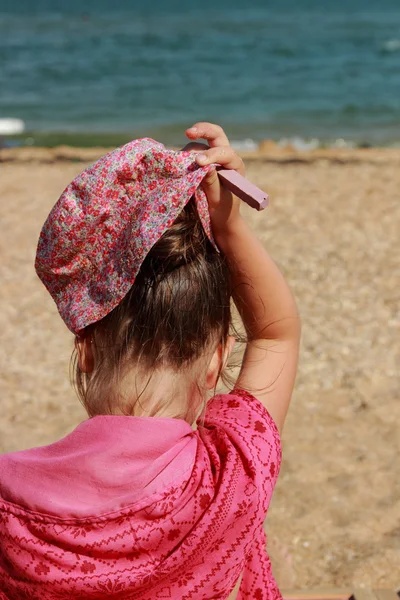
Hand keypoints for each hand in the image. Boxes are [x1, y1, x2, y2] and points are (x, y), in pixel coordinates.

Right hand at [184, 122, 244, 238]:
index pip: (224, 153)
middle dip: (202, 130)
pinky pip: (190, 153)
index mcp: (235, 165)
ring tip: (179, 164)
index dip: (211, 155)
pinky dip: (183, 156)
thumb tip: (203, 165)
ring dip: (189, 150)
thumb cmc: (223, 210)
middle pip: (215, 134)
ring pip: (198, 144)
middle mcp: (224, 157)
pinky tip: (176, 163)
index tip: (198, 162)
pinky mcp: (199, 163)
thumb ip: (212, 182)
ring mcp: (211, 158)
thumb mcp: (218, 199)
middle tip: (188, 132)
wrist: (220, 219)